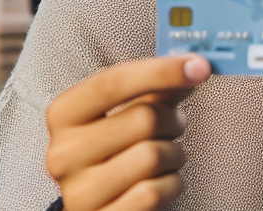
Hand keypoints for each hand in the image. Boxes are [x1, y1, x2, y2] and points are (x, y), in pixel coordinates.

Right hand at [45, 55, 211, 210]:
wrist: (100, 207)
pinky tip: (159, 183)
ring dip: (173, 155)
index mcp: (64, 116)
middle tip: (173, 126)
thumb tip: (193, 67)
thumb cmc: (116, 153)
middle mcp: (63, 153)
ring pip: (153, 156)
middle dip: (172, 120)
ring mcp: (79, 192)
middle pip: (143, 118)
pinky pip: (155, 192)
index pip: (113, 82)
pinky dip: (170, 184)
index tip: (199, 66)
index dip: (161, 71)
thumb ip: (156, 89)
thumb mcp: (125, 115)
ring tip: (163, 158)